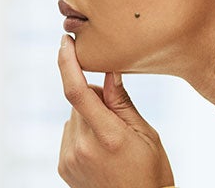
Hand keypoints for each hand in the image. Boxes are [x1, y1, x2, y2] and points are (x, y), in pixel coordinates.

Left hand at [57, 35, 174, 187]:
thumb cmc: (151, 172)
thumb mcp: (147, 134)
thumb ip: (122, 102)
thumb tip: (108, 71)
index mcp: (108, 136)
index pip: (78, 92)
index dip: (67, 63)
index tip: (65, 42)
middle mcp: (83, 147)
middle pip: (80, 101)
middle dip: (97, 98)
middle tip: (120, 118)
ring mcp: (70, 158)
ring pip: (74, 117)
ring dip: (89, 118)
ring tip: (112, 142)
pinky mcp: (63, 165)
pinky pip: (69, 134)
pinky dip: (82, 134)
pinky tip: (101, 152)